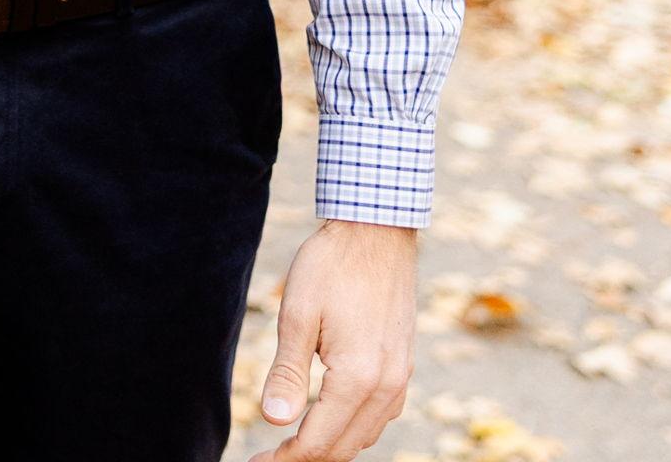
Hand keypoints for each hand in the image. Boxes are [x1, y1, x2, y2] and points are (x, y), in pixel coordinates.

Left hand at [247, 220, 416, 461]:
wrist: (376, 231)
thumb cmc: (331, 265)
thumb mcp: (298, 313)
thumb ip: (288, 372)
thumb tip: (273, 420)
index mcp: (358, 379)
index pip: (317, 443)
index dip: (285, 459)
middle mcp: (386, 387)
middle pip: (342, 448)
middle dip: (304, 458)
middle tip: (267, 457)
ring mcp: (400, 378)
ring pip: (363, 436)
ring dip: (329, 446)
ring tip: (292, 442)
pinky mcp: (403, 366)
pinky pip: (379, 416)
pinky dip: (352, 428)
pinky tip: (329, 417)